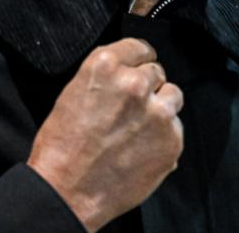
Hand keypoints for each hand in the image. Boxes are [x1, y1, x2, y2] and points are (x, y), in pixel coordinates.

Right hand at [27, 38, 183, 231]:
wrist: (66, 191)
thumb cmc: (62, 146)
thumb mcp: (74, 93)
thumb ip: (108, 77)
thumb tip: (132, 71)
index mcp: (106, 65)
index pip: (140, 47)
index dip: (137, 61)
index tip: (136, 71)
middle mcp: (135, 83)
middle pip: (156, 72)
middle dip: (147, 87)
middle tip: (130, 109)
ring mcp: (157, 112)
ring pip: (173, 95)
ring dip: (160, 107)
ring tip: (138, 129)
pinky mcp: (172, 139)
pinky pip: (176, 128)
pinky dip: (163, 137)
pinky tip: (141, 149)